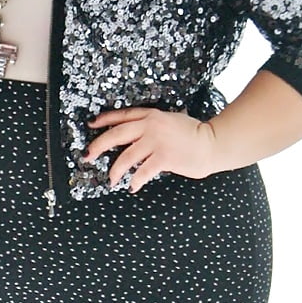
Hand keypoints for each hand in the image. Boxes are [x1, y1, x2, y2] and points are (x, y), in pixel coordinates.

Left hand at [84, 107, 219, 191]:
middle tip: (89, 156)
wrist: (212, 143)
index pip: (122, 115)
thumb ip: (153, 125)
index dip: (104, 120)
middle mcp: (151, 126)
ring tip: (112, 179)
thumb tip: (135, 136)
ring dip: (116, 170)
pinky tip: (132, 186)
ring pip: (126, 157)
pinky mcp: (164, 157)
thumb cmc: (194, 134)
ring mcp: (157, 141)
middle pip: (116, 135)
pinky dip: (135, 181)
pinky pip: (142, 171)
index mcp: (151, 116)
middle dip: (98, 146)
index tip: (91, 125)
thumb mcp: (171, 120)